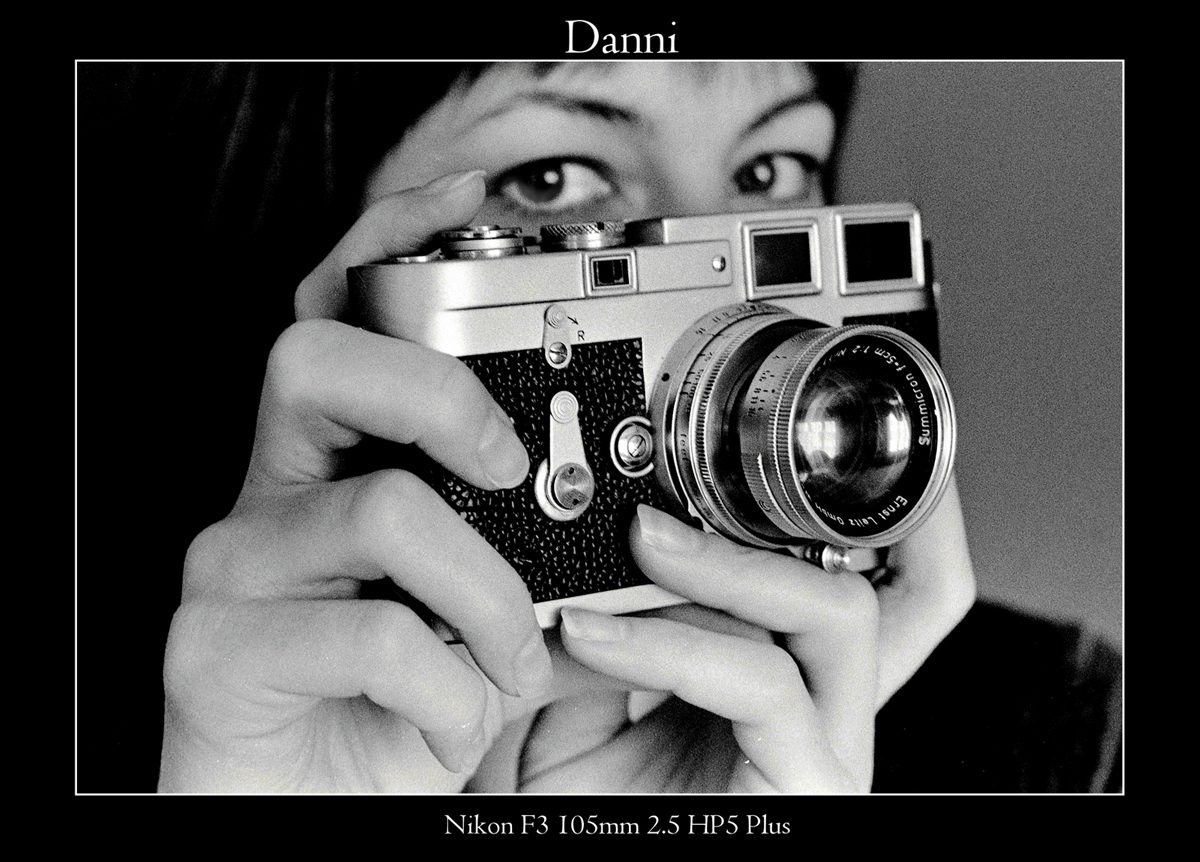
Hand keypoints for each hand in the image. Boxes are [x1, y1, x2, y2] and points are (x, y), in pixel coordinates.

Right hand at [159, 170, 564, 791]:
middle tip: (508, 467)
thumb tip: (626, 537)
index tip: (464, 199)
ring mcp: (232, 572)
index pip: (336, 320)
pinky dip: (451, 687)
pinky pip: (371, 637)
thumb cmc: (393, 714)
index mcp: (328, 471)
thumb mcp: (478, 622)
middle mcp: (267, 500)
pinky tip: (455, 716)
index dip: (386, 243)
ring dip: (487, 594)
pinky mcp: (210, 655)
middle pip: (317, 359)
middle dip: (436, 392)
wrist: (310, 820)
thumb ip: (533, 568)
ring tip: (510, 656)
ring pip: (379, 512)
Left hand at [516, 481, 974, 792]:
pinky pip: (763, 684)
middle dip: (846, 512)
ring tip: (639, 545)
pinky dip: (672, 645)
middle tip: (739, 473)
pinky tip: (593, 636)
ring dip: (730, 565)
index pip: (863, 582)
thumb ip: (603, 630)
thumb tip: (589, 552)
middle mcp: (825, 710)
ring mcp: (826, 749)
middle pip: (908, 590)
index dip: (856, 511)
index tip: (772, 447)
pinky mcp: (807, 789)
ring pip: (839, 613)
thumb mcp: (583, 703)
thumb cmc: (587, 811)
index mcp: (783, 680)